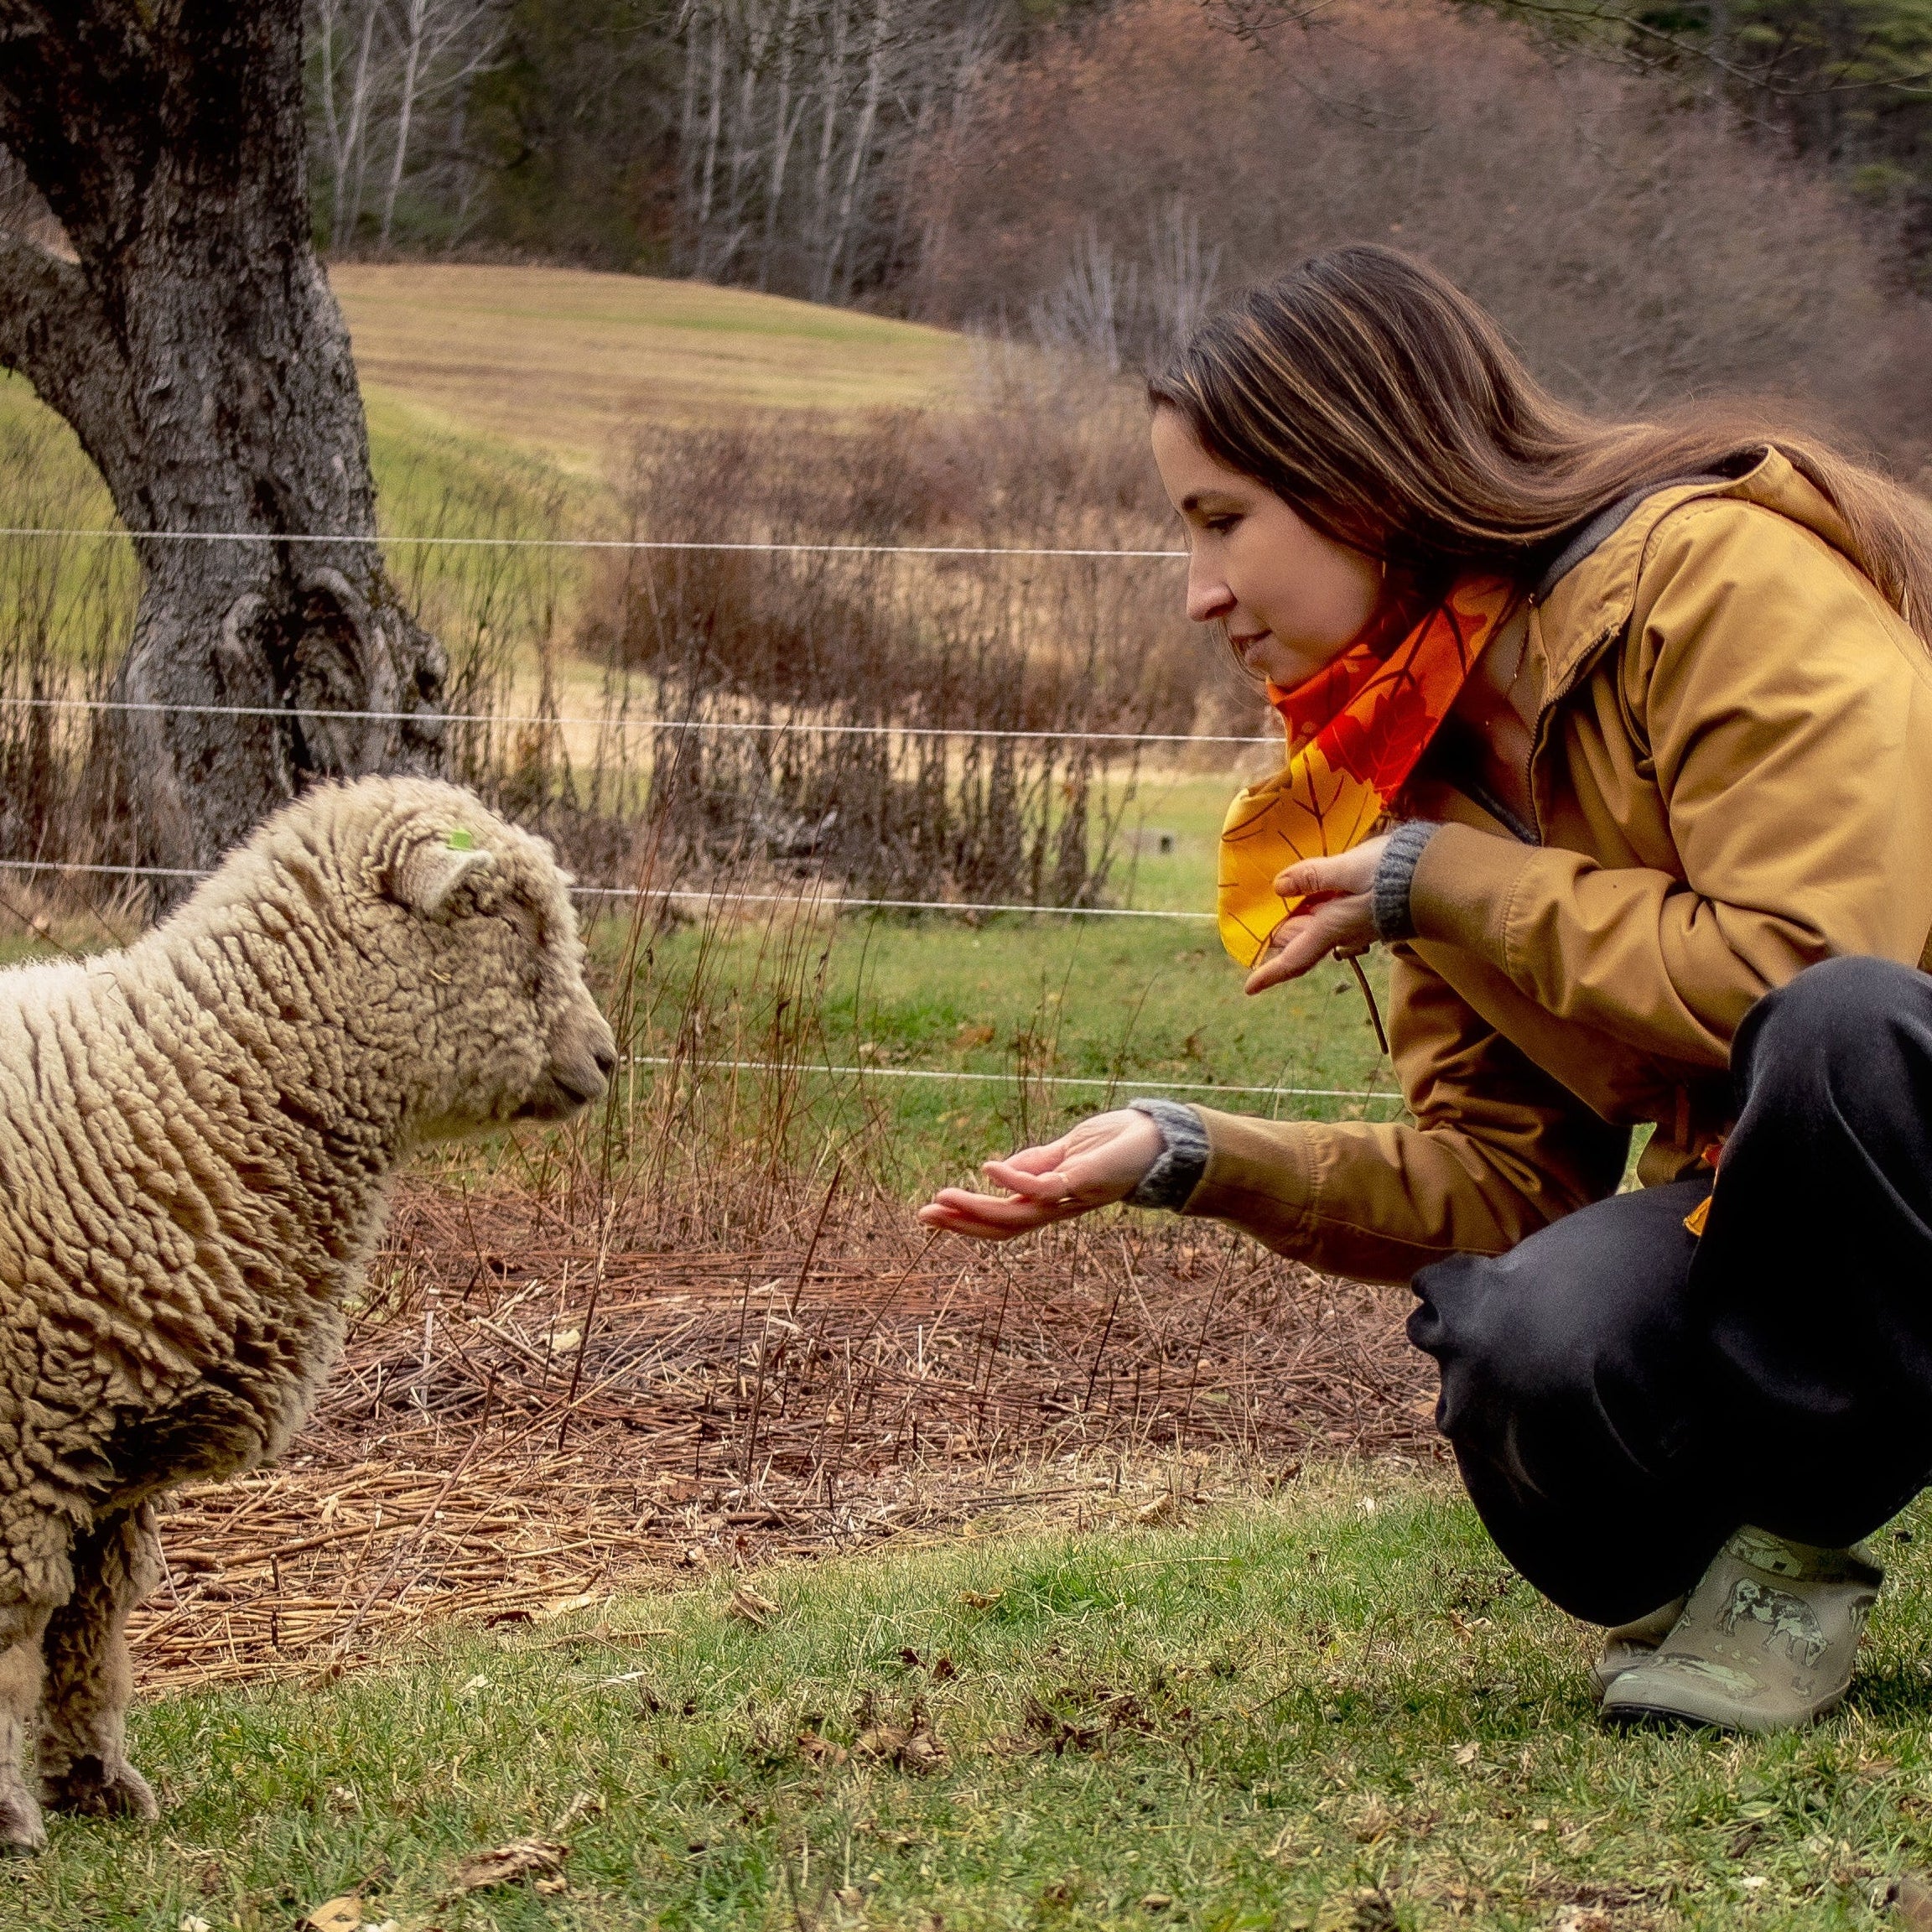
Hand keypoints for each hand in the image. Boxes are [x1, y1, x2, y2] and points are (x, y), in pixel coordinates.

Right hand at [916, 1109, 1164, 1241]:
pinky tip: (987, 1169)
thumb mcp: (1068, 1151)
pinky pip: (1042, 1187)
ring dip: (976, 1209)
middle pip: (1003, 1226)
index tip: (932, 1213)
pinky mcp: (1084, 1181)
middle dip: (961, 1224)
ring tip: (941, 1199)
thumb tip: (998, 1173)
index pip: (1002, 1217)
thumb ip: (1037, 1163)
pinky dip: (1013, 1180)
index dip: (968, 1219)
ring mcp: (1070, 1197)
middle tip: (924, 1217)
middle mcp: (1058, 1207)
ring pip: (1016, 1215)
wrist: (1161, 1138)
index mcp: (1051, 1201)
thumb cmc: (1117, 1143)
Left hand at [1244, 833, 1386, 995]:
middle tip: (1258, 924)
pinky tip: (1312, 886)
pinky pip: (1332, 912)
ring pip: (1316, 926)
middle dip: (1279, 935)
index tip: (1248, 989)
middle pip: (1300, 940)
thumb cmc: (1394, 873)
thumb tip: (1278, 886)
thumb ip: (1314, 876)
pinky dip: (1315, 904)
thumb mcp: (1349, 869)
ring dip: (1297, 918)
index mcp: (1332, 926)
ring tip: (1280, 899)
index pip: (1294, 958)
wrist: (1442, 874)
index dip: (1270, 974)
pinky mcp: (1369, 909)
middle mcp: (1342, 931)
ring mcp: (1357, 922)